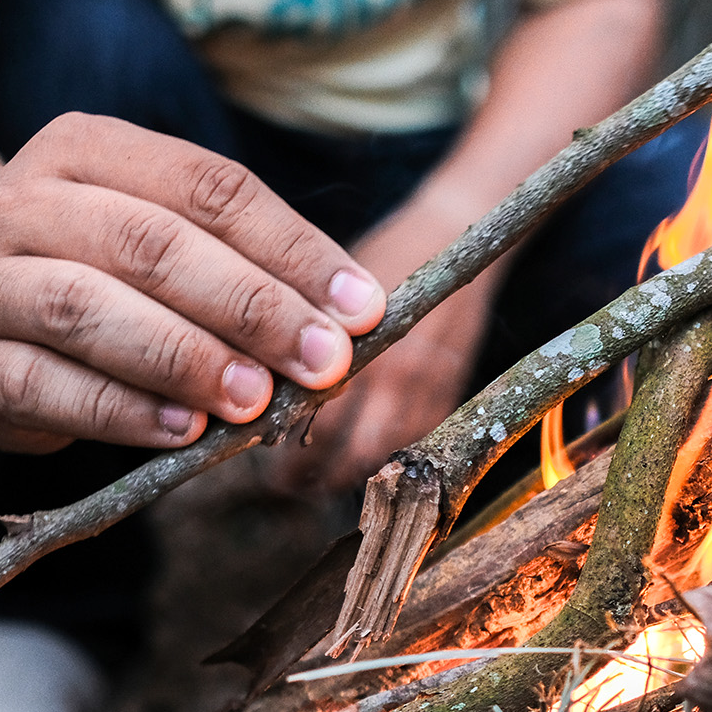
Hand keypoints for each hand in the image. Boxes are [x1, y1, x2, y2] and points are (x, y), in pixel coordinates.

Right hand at [0, 113, 386, 452]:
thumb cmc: (99, 264)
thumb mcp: (163, 231)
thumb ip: (246, 263)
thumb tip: (350, 321)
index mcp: (84, 148)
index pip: (207, 187)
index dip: (293, 249)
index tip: (361, 308)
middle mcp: (20, 204)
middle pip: (149, 246)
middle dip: (252, 308)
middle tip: (322, 361)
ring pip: (88, 313)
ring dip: (186, 359)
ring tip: (256, 399)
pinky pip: (48, 389)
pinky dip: (123, 413)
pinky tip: (184, 431)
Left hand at [264, 198, 495, 491]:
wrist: (454, 230)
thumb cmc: (382, 251)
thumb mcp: (335, 287)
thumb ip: (305, 334)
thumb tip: (258, 378)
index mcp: (365, 346)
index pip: (322, 416)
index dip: (289, 444)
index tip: (261, 454)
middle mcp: (400, 372)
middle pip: (353, 449)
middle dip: (315, 472)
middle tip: (282, 482)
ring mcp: (430, 386)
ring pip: (385, 454)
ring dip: (348, 472)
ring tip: (313, 482)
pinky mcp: (450, 390)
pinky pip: (415, 442)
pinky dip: (384, 457)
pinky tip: (358, 460)